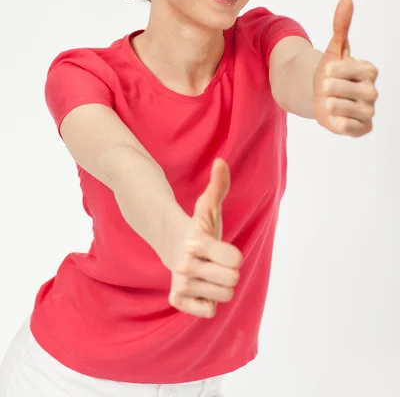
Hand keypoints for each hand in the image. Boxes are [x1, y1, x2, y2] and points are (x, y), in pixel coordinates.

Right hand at [168, 158, 242, 317]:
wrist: (173, 246)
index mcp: (197, 242)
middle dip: (228, 272)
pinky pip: (209, 312)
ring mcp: (181, 283)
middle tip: (215, 262)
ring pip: (224, 296)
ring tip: (207, 273)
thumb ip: (218, 185)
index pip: (235, 259)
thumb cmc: (199, 227)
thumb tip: (221, 161)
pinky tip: (201, 288)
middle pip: (232, 280)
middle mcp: (186, 264)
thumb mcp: (209, 207)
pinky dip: (208, 302)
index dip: (234, 255)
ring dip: (219, 286)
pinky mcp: (177, 299)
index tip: (222, 248)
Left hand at [313, 0, 378, 136]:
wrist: (320, 95)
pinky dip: (341, 123)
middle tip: (324, 87)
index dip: (338, 70)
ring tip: (326, 100)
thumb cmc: (330, 71)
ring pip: (354, 110)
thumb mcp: (334, 48)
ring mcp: (368, 111)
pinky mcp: (361, 128)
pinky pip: (353, 128)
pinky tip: (332, 117)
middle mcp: (372, 91)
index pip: (358, 69)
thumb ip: (341, 25)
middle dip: (334, 88)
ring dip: (334, 104)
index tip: (327, 71)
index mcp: (369, 71)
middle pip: (357, 91)